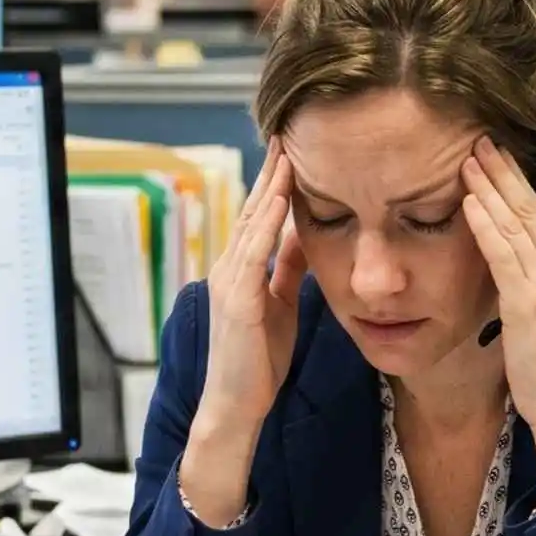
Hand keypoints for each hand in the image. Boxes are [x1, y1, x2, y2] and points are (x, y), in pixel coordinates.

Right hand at [181, 144, 308, 523]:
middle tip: (287, 131)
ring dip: (271, 186)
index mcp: (242, 269)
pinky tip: (281, 198)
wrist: (237, 404)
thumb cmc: (259, 362)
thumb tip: (305, 238)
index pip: (261, 216)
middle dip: (272, 171)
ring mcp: (230, 282)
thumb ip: (288, 271)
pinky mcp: (238, 300)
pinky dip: (266, 223)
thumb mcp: (280, 306)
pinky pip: (253, 252)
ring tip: (287, 151)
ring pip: (252, 223)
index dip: (276, 182)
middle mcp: (230, 268)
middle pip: (254, 209)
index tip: (293, 148)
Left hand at [462, 139, 535, 504]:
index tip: (497, 153)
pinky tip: (469, 201)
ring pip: (515, 223)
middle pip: (529, 207)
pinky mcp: (528, 300)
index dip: (517, 179)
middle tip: (479, 139)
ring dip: (489, 188)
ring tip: (467, 158)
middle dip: (503, 171)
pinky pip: (503, 253)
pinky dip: (486, 224)